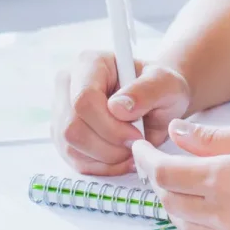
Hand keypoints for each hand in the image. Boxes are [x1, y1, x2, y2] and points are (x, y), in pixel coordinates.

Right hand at [53, 51, 191, 176]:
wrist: (158, 103)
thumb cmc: (161, 89)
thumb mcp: (167, 84)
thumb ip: (147, 90)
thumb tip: (118, 107)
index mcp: (90, 63)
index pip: (84, 98)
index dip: (110, 125)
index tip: (137, 134)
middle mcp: (69, 84)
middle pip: (72, 127)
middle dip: (109, 145)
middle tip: (135, 144)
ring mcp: (62, 111)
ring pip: (70, 146)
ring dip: (106, 158)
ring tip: (131, 150)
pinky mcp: (63, 136)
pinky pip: (74, 160)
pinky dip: (101, 166)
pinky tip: (121, 158)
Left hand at [133, 119, 229, 229]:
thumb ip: (218, 137)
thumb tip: (181, 133)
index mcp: (225, 181)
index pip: (164, 175)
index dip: (145, 161)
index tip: (141, 149)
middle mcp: (226, 216)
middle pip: (169, 203)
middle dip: (156, 182)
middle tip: (157, 161)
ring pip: (186, 227)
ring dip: (174, 205)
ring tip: (181, 182)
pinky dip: (198, 222)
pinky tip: (212, 204)